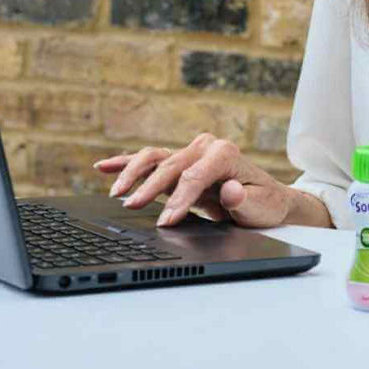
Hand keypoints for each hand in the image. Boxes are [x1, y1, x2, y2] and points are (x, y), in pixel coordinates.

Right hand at [94, 133, 292, 228]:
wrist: (266, 198)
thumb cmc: (263, 202)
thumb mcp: (260, 206)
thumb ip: (244, 200)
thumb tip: (230, 190)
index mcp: (224, 153)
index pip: (194, 176)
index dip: (179, 199)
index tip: (166, 221)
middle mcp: (205, 147)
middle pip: (170, 165)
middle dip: (149, 187)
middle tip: (132, 207)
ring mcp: (190, 152)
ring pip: (154, 157)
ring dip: (132, 172)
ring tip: (117, 193)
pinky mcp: (178, 163)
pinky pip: (149, 160)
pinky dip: (125, 162)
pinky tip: (103, 167)